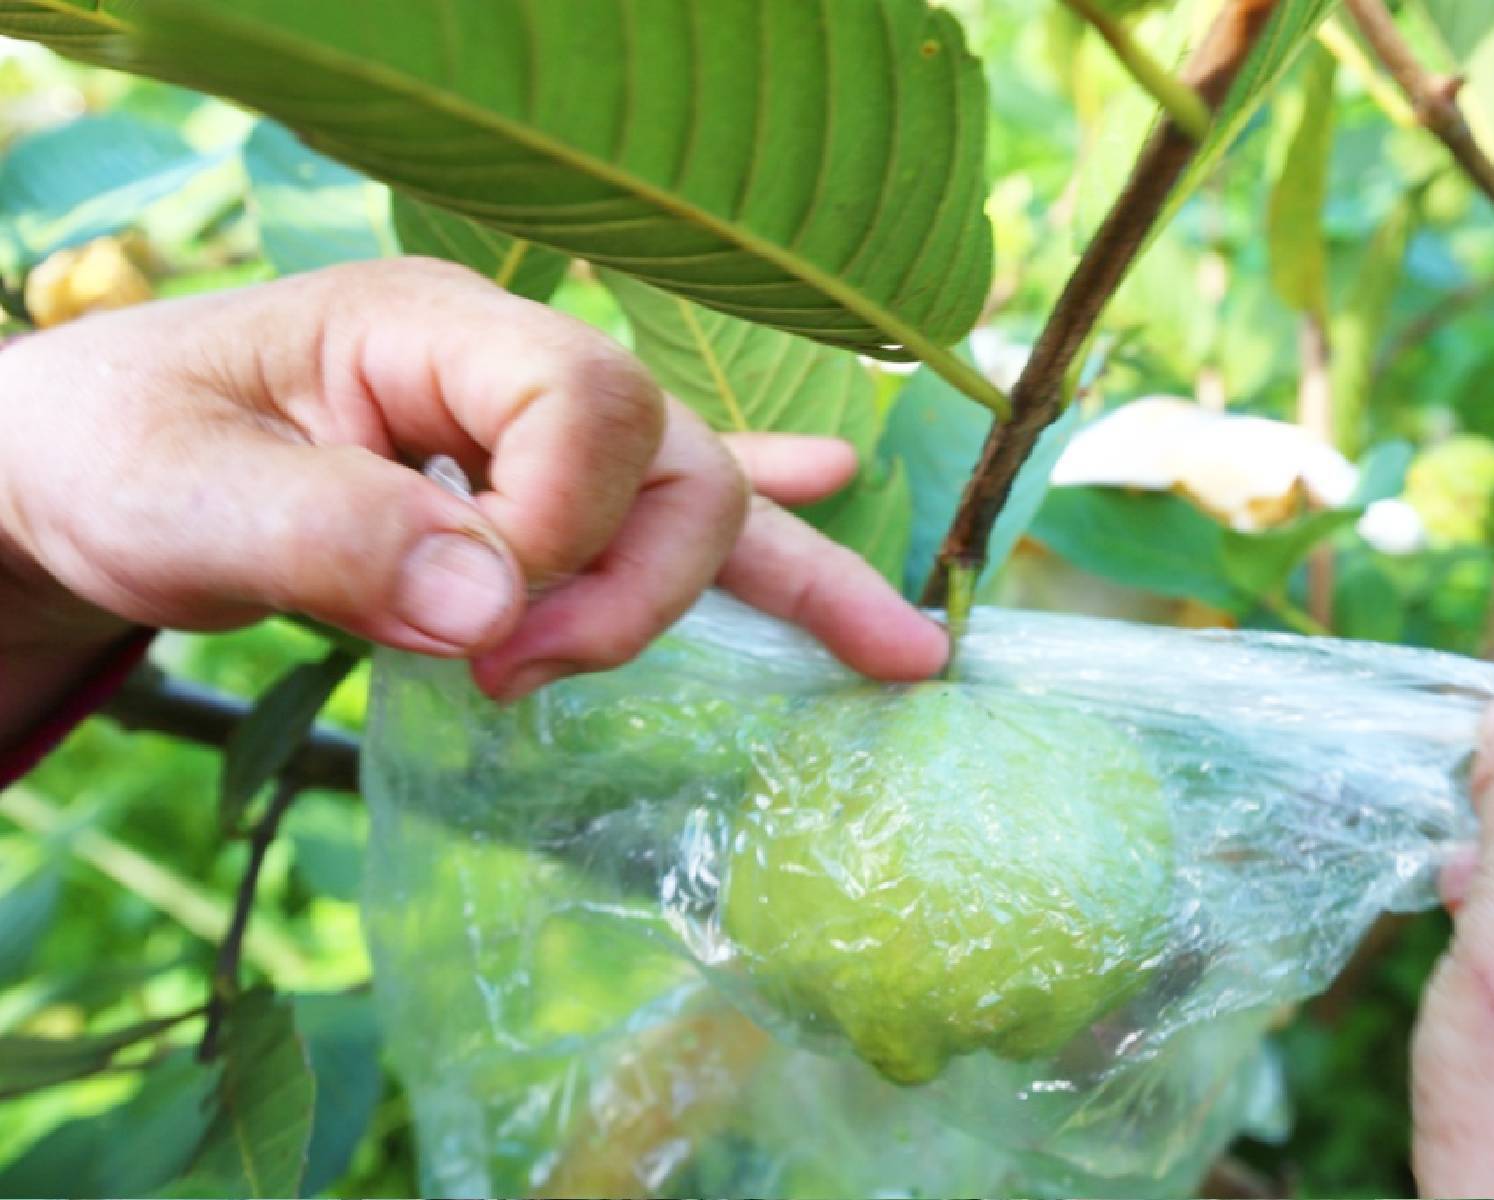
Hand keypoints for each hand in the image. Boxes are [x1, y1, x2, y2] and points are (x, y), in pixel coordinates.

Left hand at [0, 259, 946, 734]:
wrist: (84, 474)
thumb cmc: (117, 459)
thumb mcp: (183, 499)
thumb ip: (332, 537)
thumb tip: (499, 606)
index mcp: (430, 326)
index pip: (583, 403)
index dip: (563, 527)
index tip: (471, 629)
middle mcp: (509, 368)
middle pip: (670, 455)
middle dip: (638, 584)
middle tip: (525, 675)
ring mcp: (530, 436)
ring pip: (701, 493)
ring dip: (782, 582)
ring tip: (882, 658)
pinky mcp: (531, 504)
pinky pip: (671, 514)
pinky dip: (772, 539)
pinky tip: (847, 531)